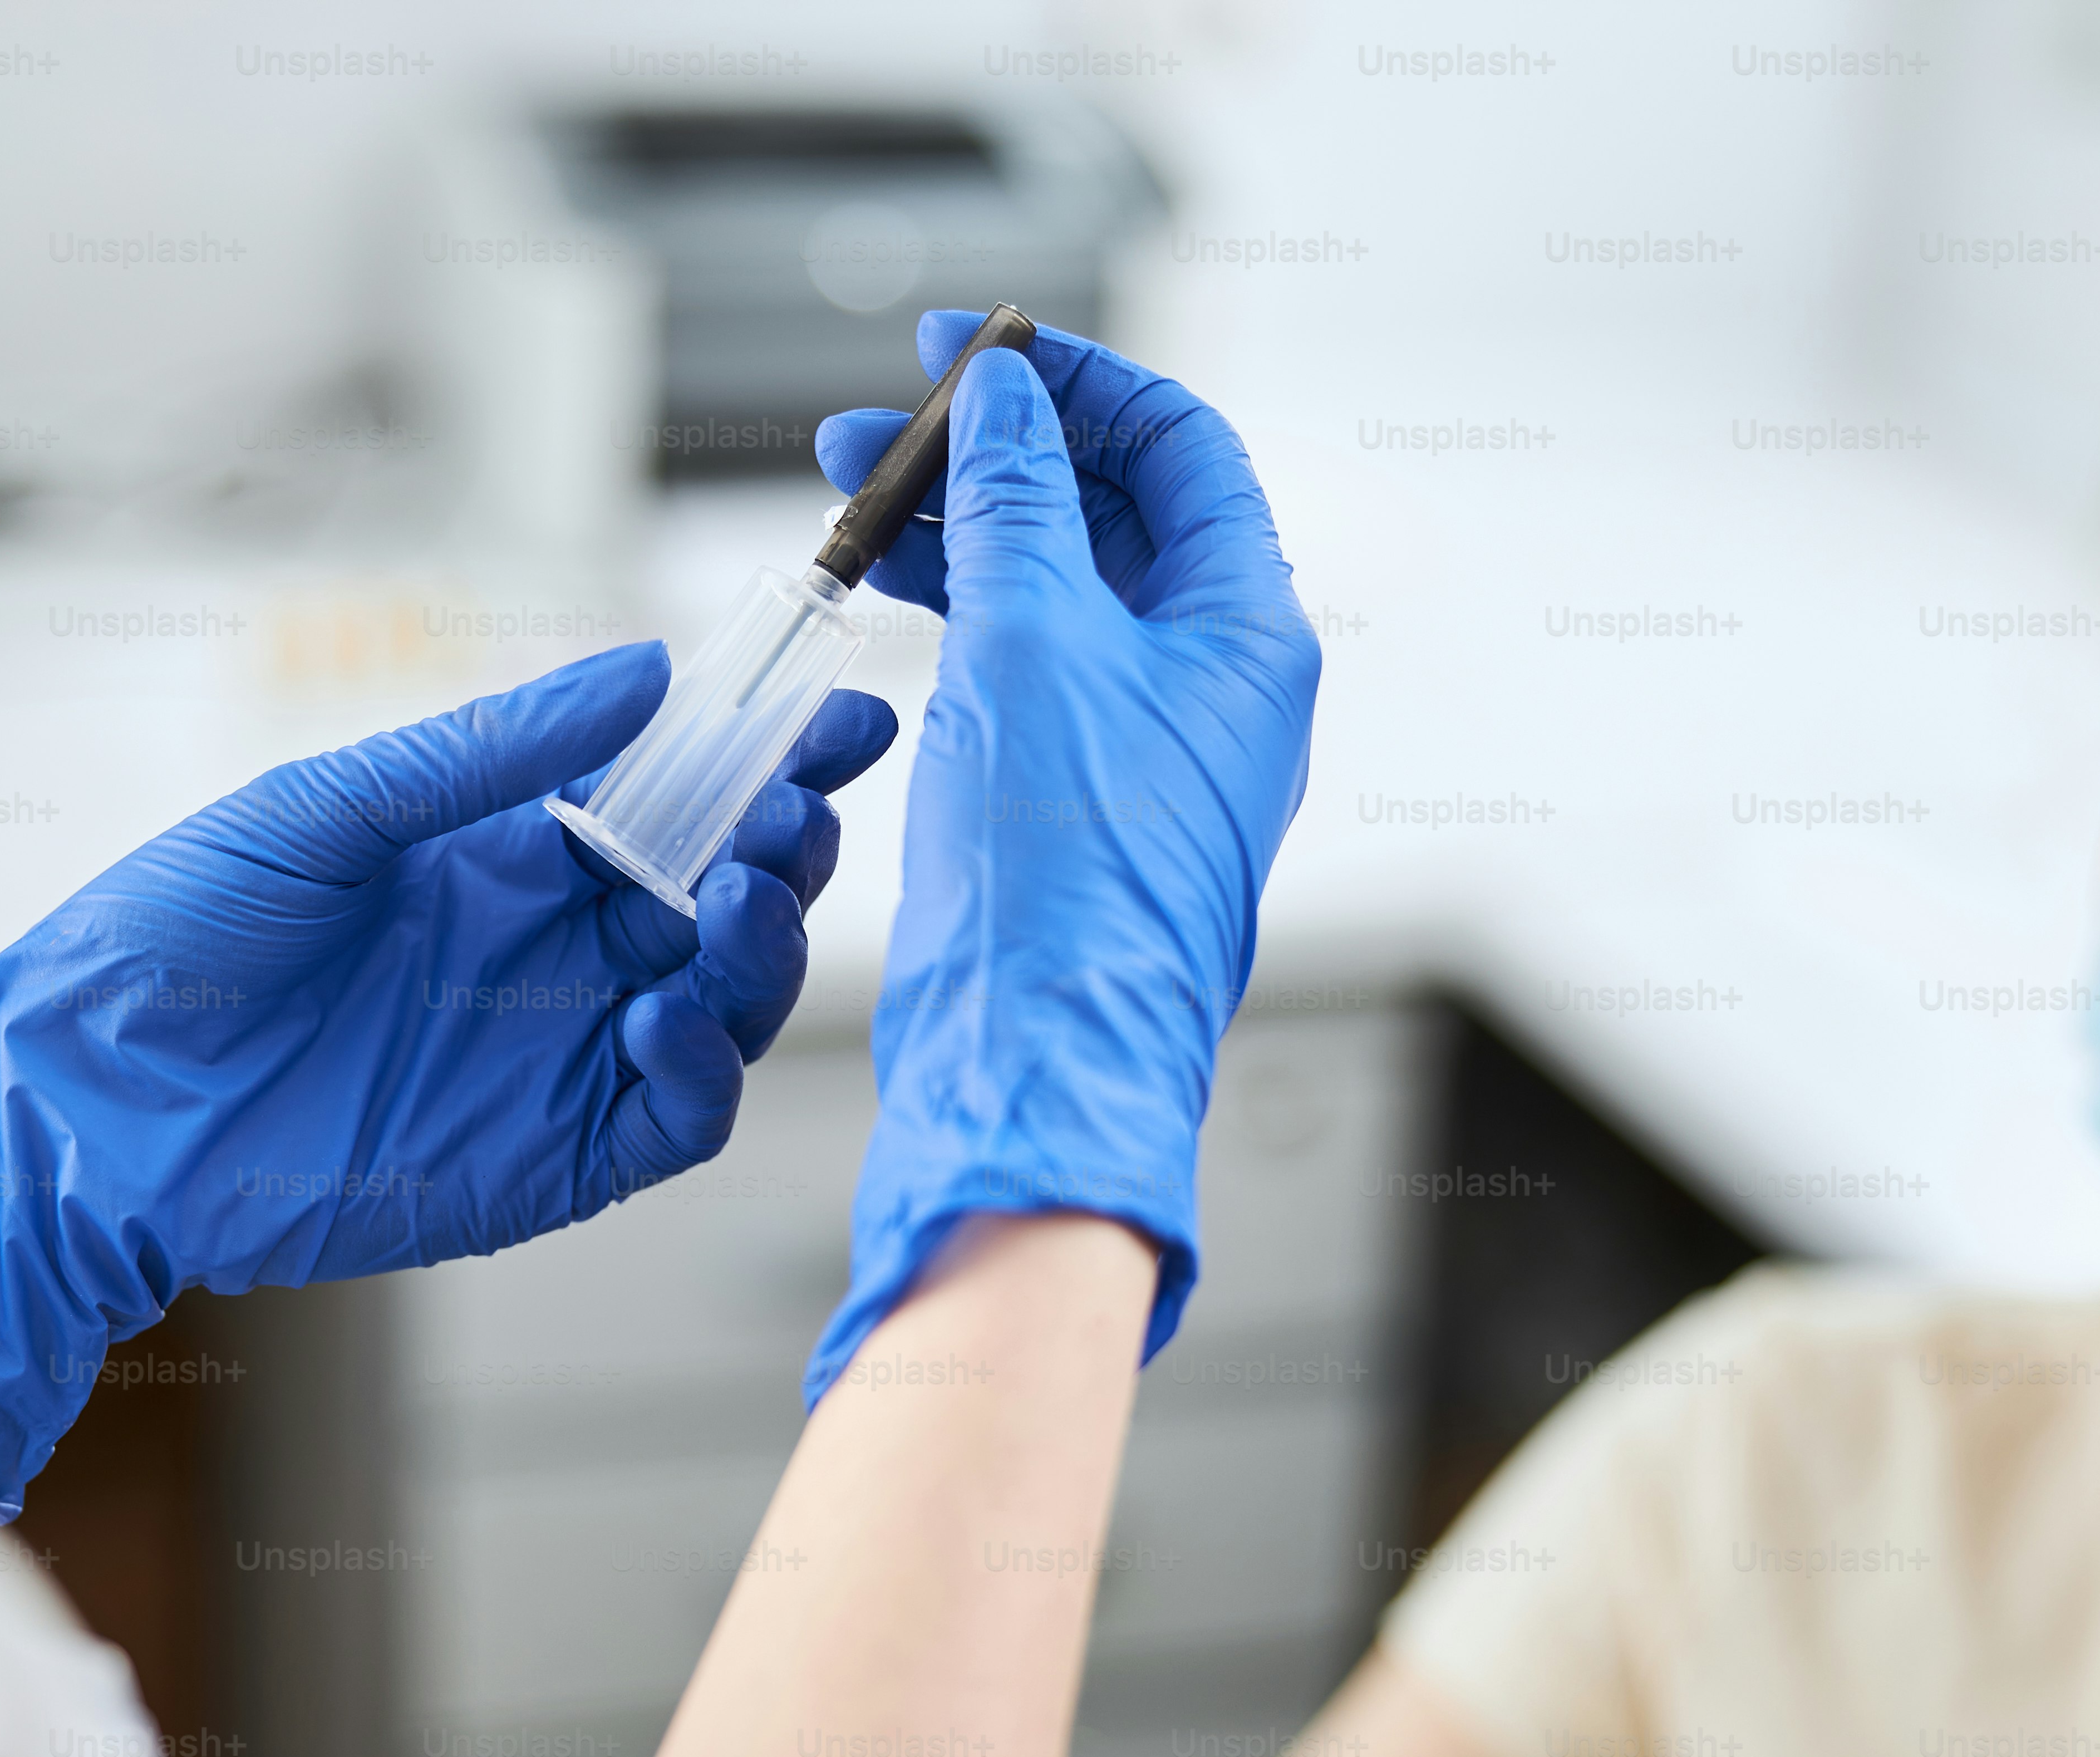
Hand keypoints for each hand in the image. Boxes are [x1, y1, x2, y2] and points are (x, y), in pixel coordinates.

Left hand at [0, 648, 897, 1516]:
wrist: (86, 1103)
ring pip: (723, 1007)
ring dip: (760, 952)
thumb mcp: (327, 811)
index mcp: (506, 856)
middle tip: (795, 815)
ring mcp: (556, 1058)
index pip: (676, 799)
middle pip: (724, 900)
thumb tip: (638, 675)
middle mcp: (551, 954)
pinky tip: (665, 1023)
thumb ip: (491, 756)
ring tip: (740, 902)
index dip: (767, 760)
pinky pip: (671, 1120)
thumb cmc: (171, 937)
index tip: (841, 718)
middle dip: (787, 850)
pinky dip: (699, 1073)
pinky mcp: (547, 1160)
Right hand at [802, 312, 1320, 1399]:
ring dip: (960, 536)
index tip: (972, 345)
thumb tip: (1010, 401)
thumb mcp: (1032, 643)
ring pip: (1057, 596)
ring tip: (851, 501)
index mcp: (1248, 636)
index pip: (1179, 449)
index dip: (1075, 381)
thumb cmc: (1061, 881)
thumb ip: (1018, 504)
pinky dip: (959, 622)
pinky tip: (888, 601)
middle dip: (996, 457)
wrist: (1035, 1067)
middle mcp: (1213, 688)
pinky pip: (1027, 676)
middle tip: (877, 431)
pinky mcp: (1074, 807)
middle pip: (1113, 516)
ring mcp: (1144, 751)